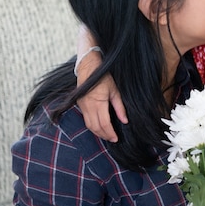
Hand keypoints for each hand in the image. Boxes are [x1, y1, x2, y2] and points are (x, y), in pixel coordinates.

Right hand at [75, 25, 126, 141]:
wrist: (88, 65)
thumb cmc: (103, 76)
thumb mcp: (115, 90)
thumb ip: (119, 107)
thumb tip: (125, 121)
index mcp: (98, 102)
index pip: (104, 124)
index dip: (110, 133)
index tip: (116, 138)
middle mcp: (88, 106)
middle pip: (95, 127)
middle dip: (104, 135)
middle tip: (112, 139)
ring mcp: (82, 105)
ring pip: (88, 125)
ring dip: (97, 132)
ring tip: (106, 135)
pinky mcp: (79, 104)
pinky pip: (85, 119)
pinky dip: (92, 126)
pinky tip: (99, 127)